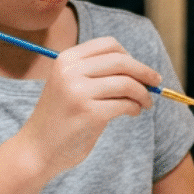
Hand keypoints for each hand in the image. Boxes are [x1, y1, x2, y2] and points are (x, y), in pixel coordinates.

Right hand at [17, 36, 157, 175]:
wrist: (37, 149)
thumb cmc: (59, 117)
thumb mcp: (68, 84)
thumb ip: (95, 72)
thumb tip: (139, 67)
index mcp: (66, 59)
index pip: (109, 45)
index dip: (129, 55)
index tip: (139, 69)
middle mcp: (71, 72)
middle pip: (121, 61)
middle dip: (144, 71)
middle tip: (156, 82)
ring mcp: (79, 92)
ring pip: (127, 83)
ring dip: (143, 93)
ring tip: (145, 103)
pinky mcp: (89, 114)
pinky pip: (125, 104)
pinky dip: (135, 107)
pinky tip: (133, 112)